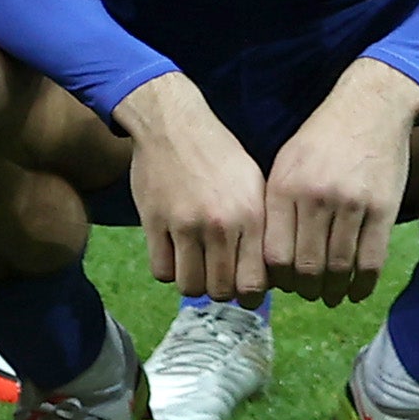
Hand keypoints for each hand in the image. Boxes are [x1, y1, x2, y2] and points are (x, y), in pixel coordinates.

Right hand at [117, 71, 267, 302]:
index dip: (250, 295)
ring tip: (196, 268)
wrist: (173, 124)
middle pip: (220, 291)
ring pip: (189, 286)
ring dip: (194, 283)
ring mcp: (184, 225)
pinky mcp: (153, 223)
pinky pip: (161, 271)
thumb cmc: (218, 153)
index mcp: (250, 216)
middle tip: (218, 278)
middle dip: (221, 292)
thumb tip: (265, 273)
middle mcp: (219, 225)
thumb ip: (261, 228)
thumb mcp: (254, 185)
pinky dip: (169, 270)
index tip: (244, 290)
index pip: (254, 283)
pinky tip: (175, 254)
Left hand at [263, 59, 418, 302]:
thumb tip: (272, 259)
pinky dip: (363, 284)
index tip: (284, 283)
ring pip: (339, 268)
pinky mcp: (383, 209)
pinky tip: (356, 292)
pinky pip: (372, 261)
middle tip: (309, 293)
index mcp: (284, 188)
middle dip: (306, 289)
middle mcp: (315, 198)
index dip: (279, 279)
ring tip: (331, 295)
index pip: (275, 254)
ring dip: (334, 290)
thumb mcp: (285, 163)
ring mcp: (351, 205)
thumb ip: (277, 207)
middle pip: (307, 267)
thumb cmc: (322, 138)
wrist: (369, 108)